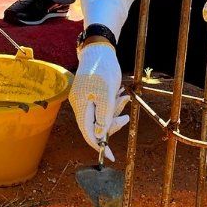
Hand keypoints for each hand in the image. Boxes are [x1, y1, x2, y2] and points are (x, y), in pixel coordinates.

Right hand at [70, 41, 128, 161]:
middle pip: (97, 126)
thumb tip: (100, 136)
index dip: (99, 146)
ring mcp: (88, 100)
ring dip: (116, 110)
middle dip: (113, 122)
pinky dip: (115, 103)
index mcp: (81, 107)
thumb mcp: (106, 93)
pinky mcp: (95, 94)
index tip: (110, 157)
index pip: (89, 133)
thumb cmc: (102, 69)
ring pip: (103, 115)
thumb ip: (103, 115)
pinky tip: (121, 93)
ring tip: (124, 96)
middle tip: (125, 115)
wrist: (101, 49)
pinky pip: (105, 106)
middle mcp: (82, 105)